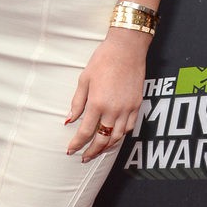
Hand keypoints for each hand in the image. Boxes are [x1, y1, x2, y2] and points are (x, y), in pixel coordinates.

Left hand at [65, 30, 146, 161]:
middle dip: (92, 151)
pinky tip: (114, 137)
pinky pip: (130, 127)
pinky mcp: (137, 105)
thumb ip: (77, 102)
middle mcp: (113, 110)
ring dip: (107, 147)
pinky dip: (121, 136)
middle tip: (84, 157)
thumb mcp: (84, 79)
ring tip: (98, 150)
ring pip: (118, 137)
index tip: (70, 150)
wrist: (126, 49)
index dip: (77, 144)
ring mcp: (127, 109)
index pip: (85, 132)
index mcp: (97, 104)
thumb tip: (69, 119)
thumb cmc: (103, 60)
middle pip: (102, 139)